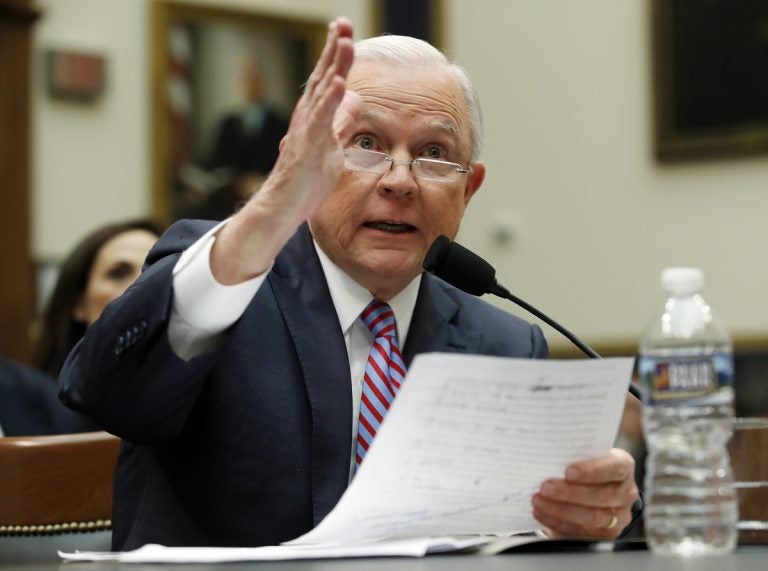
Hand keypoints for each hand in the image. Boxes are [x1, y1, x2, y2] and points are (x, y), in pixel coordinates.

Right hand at [211, 17, 361, 283]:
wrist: (285, 206)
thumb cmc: (307, 179)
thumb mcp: (333, 146)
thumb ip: (343, 121)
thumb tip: (357, 98)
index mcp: (316, 116)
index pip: (328, 78)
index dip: (337, 54)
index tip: (345, 30)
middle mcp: (309, 117)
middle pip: (323, 76)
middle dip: (334, 49)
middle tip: (343, 22)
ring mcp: (307, 131)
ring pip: (322, 92)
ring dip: (334, 66)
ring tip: (345, 42)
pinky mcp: (308, 147)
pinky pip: (320, 121)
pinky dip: (330, 101)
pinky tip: (340, 84)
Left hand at [531, 448, 638, 538]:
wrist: (590, 483)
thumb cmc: (583, 463)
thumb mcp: (582, 452)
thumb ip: (572, 453)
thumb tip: (545, 454)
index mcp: (623, 466)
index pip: (615, 467)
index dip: (592, 470)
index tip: (568, 471)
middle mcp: (625, 492)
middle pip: (602, 495)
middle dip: (570, 493)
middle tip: (545, 487)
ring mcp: (618, 516)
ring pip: (593, 517)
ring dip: (561, 510)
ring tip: (539, 500)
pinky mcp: (604, 534)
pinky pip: (581, 532)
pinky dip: (557, 522)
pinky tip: (542, 513)